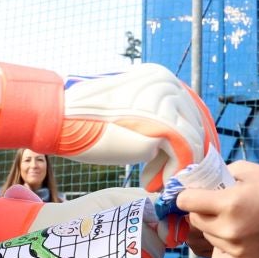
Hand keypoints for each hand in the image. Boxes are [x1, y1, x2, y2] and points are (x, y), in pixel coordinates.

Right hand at [62, 65, 215, 189]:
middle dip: (182, 155)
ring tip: (152, 180)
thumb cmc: (87, 119)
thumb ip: (151, 115)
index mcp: (160, 76)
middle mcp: (168, 85)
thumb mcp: (127, 109)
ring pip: (193, 144)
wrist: (64, 119)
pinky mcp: (164, 127)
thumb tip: (171, 141)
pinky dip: (170, 173)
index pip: (190, 110)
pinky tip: (150, 181)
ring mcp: (167, 104)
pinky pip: (183, 157)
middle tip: (162, 174)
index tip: (176, 159)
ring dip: (175, 167)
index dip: (187, 138)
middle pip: (195, 126)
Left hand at [175, 160, 258, 257]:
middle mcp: (228, 228)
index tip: (194, 195)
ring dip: (214, 230)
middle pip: (195, 220)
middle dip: (202, 211)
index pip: (186, 201)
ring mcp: (235, 249)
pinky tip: (233, 241)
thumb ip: (219, 174)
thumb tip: (198, 181)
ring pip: (207, 237)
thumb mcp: (246, 171)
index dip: (188, 196)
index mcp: (228, 202)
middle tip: (219, 207)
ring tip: (235, 222)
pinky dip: (221, 251)